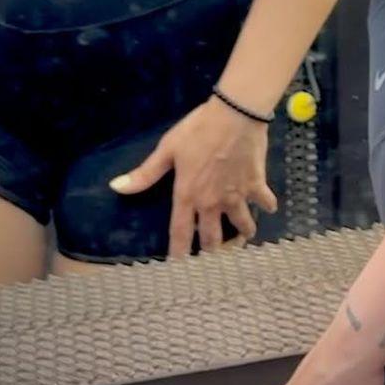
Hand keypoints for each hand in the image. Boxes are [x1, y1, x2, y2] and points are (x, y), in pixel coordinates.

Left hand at [109, 93, 277, 257]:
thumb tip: (116, 188)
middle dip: (212, 252)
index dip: (178, 254)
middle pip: (212, 238)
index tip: (177, 270)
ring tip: (244, 237)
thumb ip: (145, 173)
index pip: (180, 233)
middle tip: (212, 259)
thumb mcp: (168, 148)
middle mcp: (212, 202)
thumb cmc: (198, 129)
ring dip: (242, 234)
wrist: (235, 114)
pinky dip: (267, 205)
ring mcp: (236, 196)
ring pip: (241, 225)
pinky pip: (264, 201)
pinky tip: (269, 207)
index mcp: (188, 196)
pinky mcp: (256, 184)